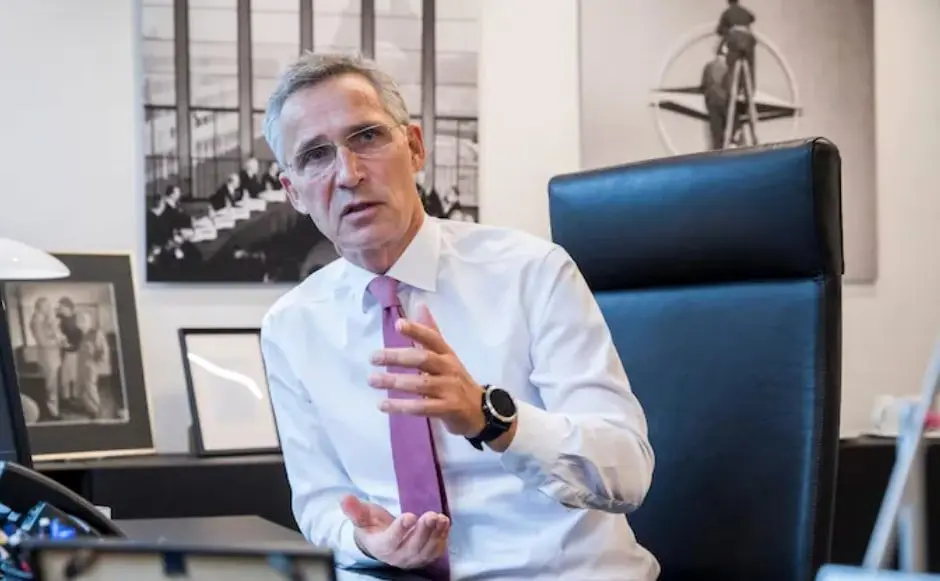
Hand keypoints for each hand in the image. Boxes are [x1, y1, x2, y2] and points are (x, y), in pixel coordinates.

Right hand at [340, 495, 449, 568]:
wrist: (381, 540)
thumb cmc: (372, 526)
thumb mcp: (361, 516)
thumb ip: (354, 509)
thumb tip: (345, 498)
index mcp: (380, 546)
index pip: (390, 541)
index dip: (400, 530)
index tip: (409, 516)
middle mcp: (397, 556)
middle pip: (412, 547)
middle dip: (423, 532)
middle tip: (431, 516)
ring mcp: (412, 559)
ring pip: (426, 550)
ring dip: (435, 534)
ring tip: (441, 518)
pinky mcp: (424, 556)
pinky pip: (435, 551)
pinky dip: (442, 538)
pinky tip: (445, 524)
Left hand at [368, 305, 485, 436]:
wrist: (480, 410)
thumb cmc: (456, 380)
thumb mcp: (446, 356)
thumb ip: (431, 333)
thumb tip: (420, 305)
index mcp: (447, 354)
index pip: (432, 338)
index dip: (416, 331)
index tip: (398, 324)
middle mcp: (449, 368)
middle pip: (424, 359)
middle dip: (397, 357)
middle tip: (373, 357)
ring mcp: (449, 389)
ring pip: (421, 384)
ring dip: (395, 382)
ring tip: (373, 380)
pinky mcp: (448, 409)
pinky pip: (422, 407)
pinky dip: (401, 406)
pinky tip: (382, 404)